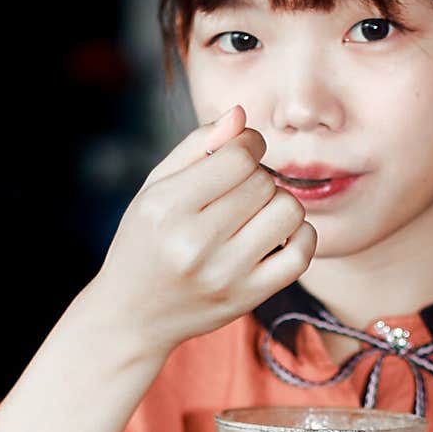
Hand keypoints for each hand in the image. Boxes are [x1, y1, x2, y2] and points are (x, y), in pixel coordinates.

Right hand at [93, 105, 316, 362]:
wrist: (131, 315)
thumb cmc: (144, 242)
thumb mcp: (155, 188)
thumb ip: (196, 146)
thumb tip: (242, 115)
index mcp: (167, 207)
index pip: (238, 156)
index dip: (250, 144)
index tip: (244, 152)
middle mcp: (194, 243)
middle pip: (264, 183)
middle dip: (258, 177)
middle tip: (240, 191)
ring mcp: (224, 274)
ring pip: (288, 212)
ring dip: (279, 204)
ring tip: (256, 213)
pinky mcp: (247, 297)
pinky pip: (301, 254)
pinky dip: (301, 235)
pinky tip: (278, 234)